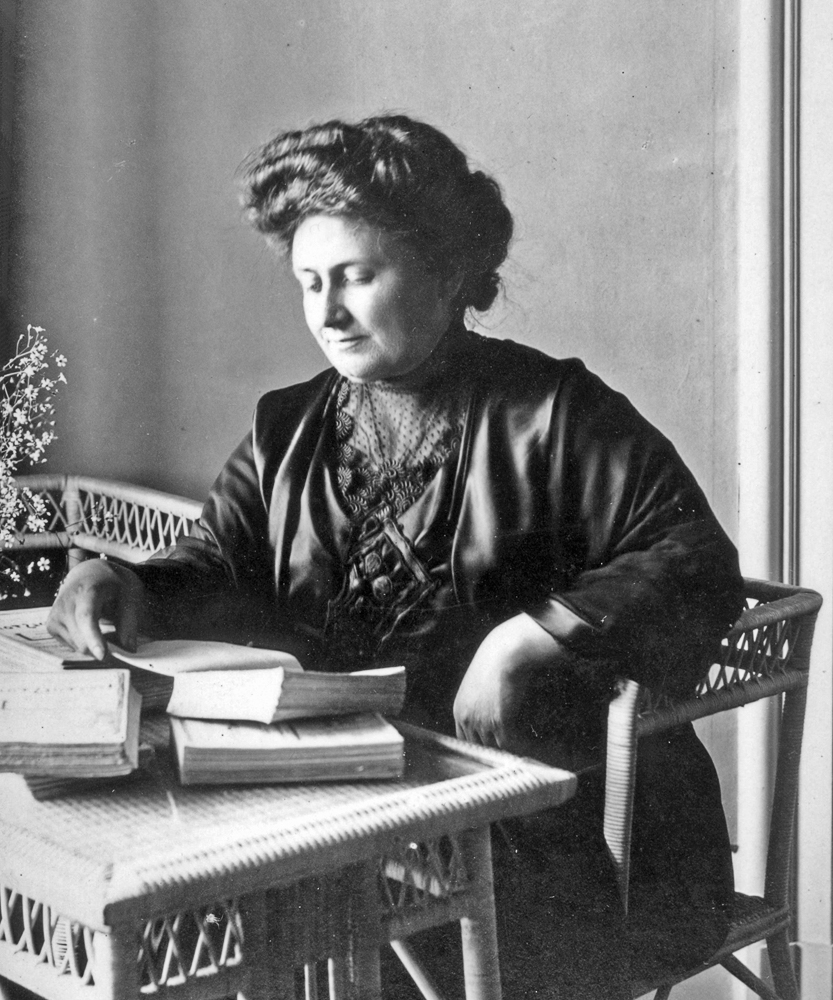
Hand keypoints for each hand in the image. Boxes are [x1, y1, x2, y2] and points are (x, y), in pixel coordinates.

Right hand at [46, 559, 146, 659]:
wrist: (88, 573)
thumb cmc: (112, 583)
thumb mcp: (129, 594)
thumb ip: (130, 622)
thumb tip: (129, 649)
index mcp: (86, 591)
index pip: (87, 617)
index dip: (94, 638)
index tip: (102, 655)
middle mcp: (65, 604)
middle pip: (83, 642)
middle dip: (104, 650)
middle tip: (121, 643)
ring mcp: (55, 616)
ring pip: (79, 647)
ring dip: (95, 645)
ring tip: (105, 625)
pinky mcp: (51, 626)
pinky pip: (73, 646)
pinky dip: (86, 643)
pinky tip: (91, 627)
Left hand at [453, 613, 566, 752]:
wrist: (505, 652)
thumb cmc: (495, 663)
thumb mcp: (477, 685)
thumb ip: (478, 703)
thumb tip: (490, 716)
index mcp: (459, 710)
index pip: (464, 740)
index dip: (479, 745)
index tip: (492, 750)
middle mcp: (467, 718)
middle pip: (478, 747)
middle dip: (493, 751)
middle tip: (508, 756)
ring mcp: (481, 722)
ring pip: (494, 748)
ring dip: (507, 751)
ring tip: (520, 753)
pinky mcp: (499, 722)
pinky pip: (508, 744)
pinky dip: (518, 748)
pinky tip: (527, 747)